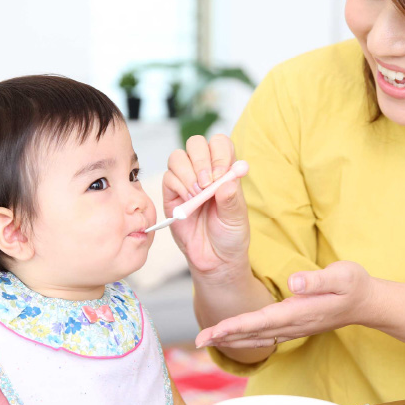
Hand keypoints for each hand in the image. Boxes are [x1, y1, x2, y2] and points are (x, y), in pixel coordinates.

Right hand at [163, 134, 250, 276]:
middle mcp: (205, 171)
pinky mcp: (171, 194)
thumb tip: (226, 180)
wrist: (214, 260)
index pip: (220, 144)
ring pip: (178, 157)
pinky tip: (188, 201)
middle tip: (207, 184)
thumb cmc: (230, 236)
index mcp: (225, 171)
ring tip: (198, 196)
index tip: (221, 174)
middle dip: (201, 161)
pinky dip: (178, 186)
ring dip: (188, 174)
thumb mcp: (236, 219)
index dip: (219, 153)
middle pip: (196, 144)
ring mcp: (186, 181)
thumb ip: (231, 199)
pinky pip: (168, 177)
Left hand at [194, 261, 375, 347]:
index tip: (214, 330)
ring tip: (207, 340)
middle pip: (253, 334)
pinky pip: (264, 336)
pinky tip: (232, 338)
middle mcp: (293, 324)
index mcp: (299, 312)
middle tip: (198, 340)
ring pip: (256, 337)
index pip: (261, 321)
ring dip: (231, 339)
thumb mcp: (342, 275)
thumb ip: (318, 280)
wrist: (368, 302)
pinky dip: (245, 338)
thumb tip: (294, 283)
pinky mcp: (294, 326)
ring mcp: (293, 328)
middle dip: (224, 336)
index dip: (235, 326)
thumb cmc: (354, 285)